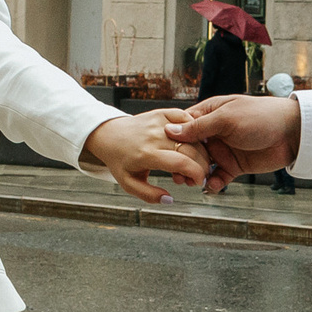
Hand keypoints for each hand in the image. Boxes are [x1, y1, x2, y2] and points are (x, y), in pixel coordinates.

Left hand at [84, 108, 209, 202]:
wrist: (109, 135)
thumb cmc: (120, 160)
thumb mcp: (129, 183)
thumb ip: (148, 195)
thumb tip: (169, 199)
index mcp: (146, 154)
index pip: (181, 163)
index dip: (196, 174)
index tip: (198, 182)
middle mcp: (154, 136)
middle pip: (191, 150)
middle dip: (202, 165)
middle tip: (198, 174)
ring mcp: (159, 122)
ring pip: (192, 135)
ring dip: (200, 150)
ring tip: (193, 162)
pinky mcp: (162, 113)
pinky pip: (186, 118)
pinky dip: (194, 130)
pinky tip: (192, 142)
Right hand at [169, 95, 299, 194]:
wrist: (292, 132)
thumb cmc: (261, 116)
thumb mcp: (227, 119)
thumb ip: (200, 127)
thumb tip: (171, 131)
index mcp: (210, 114)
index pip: (183, 126)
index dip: (173, 139)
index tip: (163, 151)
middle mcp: (214, 132)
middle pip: (189, 149)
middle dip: (181, 162)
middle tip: (175, 174)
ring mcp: (224, 150)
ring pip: (201, 165)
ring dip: (194, 174)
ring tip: (190, 182)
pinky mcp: (235, 166)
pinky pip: (218, 177)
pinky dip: (212, 184)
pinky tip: (210, 187)